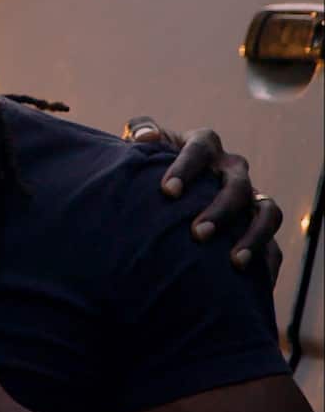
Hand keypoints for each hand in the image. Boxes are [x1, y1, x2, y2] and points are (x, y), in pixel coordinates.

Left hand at [123, 116, 282, 278]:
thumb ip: (139, 132)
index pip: (199, 149)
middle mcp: (231, 168)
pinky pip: (273, 243)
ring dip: (253, 235)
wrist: (166, 191)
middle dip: (220, 209)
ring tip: (234, 261)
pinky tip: (252, 280)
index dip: (185, 168)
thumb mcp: (142, 145)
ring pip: (266, 212)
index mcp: (203, 144)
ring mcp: (249, 196)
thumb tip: (145, 137)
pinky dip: (266, 260)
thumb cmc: (150, 164)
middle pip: (237, 185)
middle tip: (197, 233)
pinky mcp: (257, 224)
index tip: (167, 191)